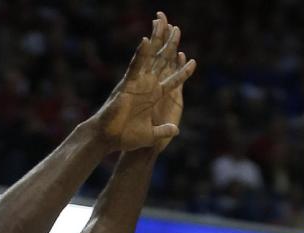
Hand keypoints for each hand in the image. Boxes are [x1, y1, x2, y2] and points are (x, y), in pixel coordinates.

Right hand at [94, 12, 196, 151]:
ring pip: (149, 57)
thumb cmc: (127, 137)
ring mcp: (138, 83)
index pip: (173, 81)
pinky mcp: (127, 84)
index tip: (193, 62)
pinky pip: (135, 66)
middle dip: (170, 45)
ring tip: (162, 23)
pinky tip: (146, 41)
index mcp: (154, 96)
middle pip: (162, 62)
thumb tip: (176, 130)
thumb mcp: (152, 136)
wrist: (110, 139)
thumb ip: (164, 130)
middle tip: (177, 29)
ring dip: (156, 40)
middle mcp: (147, 86)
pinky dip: (140, 54)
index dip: (183, 72)